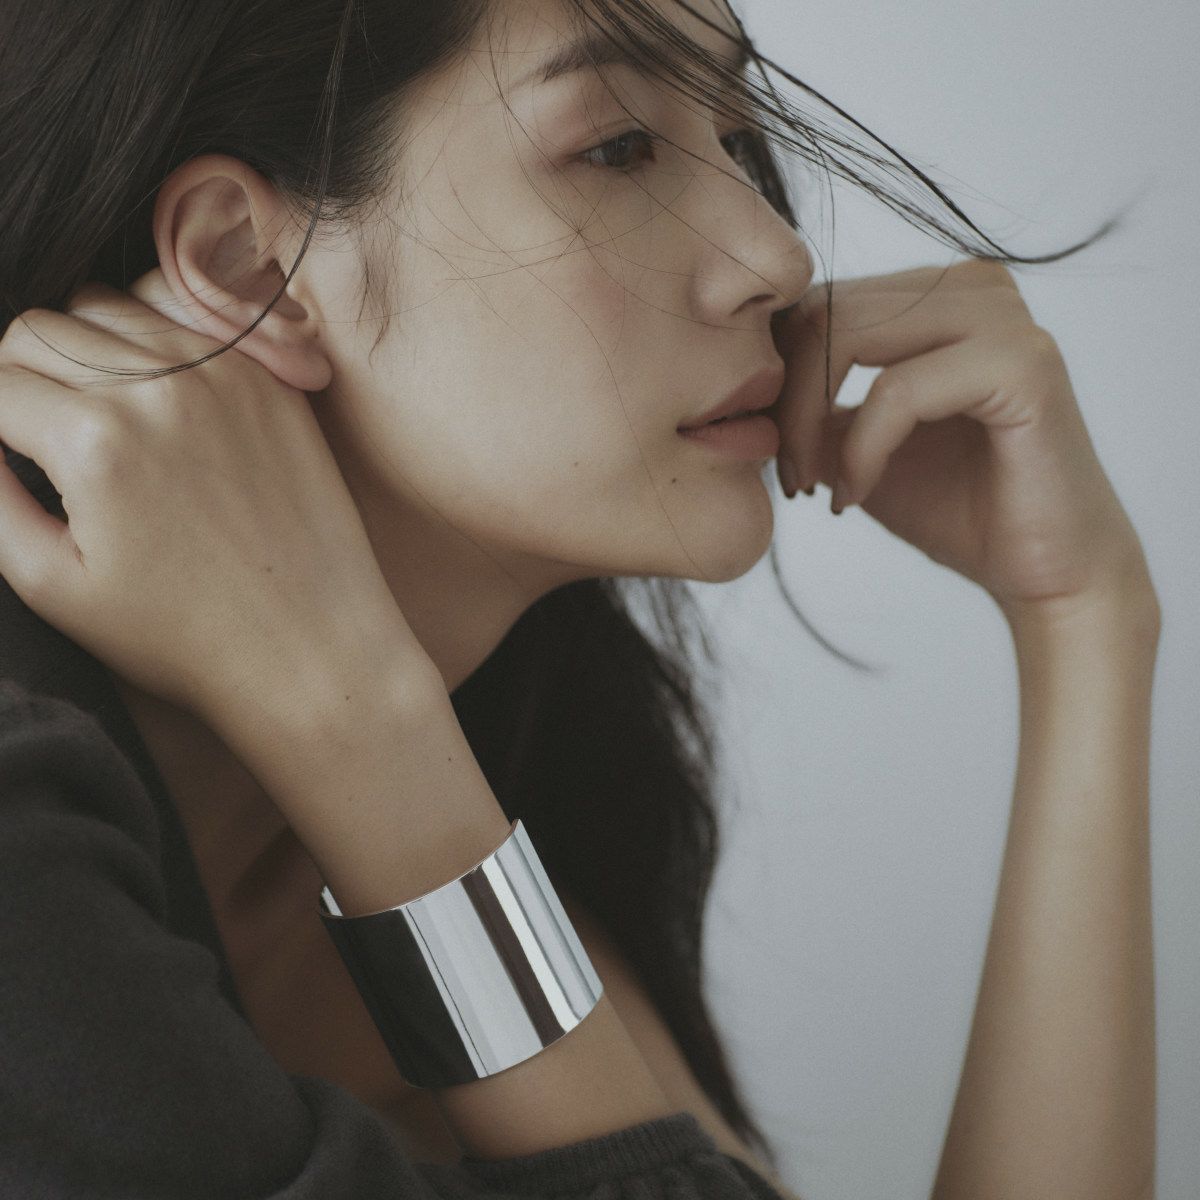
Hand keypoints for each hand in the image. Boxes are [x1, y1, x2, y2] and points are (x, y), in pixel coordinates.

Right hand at [0, 269, 425, 727]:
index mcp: (95, 440)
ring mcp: (224, 374)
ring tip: (98, 420)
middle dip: (22, 376)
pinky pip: (184, 325)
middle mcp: (161, 387)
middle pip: (42, 330)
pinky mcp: (269, 380)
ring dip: (84, 350)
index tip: (9, 451)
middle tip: (39, 438)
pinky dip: (152, 345)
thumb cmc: (181, 635)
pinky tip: (156, 401)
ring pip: (109, 310)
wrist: (310, 646)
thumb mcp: (53, 583)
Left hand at [770, 259, 1156, 622]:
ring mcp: (1003, 317)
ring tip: (813, 487)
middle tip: (788, 476)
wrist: (1041, 571)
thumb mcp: (857, 446)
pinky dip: (861, 450)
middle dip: (785, 399)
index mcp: (938, 293)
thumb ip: (811, 404)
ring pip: (847, 336)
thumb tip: (744, 383)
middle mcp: (974, 286)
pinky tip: (855, 497)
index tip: (771, 451)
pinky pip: (897, 391)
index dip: (775, 373)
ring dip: (809, 421)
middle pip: (824, 310)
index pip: (817, 301)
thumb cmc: (956, 507)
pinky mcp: (1021, 364)